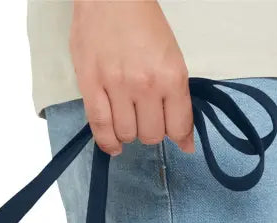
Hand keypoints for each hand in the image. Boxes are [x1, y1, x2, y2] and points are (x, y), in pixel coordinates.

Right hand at [70, 0, 193, 155]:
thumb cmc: (142, 22)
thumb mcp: (171, 56)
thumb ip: (177, 98)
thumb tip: (185, 141)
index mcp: (171, 75)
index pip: (178, 126)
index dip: (178, 136)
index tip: (175, 135)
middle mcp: (145, 85)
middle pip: (152, 135)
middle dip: (151, 131)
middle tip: (147, 118)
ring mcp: (116, 87)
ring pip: (127, 134)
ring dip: (129, 133)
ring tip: (128, 119)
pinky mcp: (91, 87)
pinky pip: (100, 127)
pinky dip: (108, 142)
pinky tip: (114, 145)